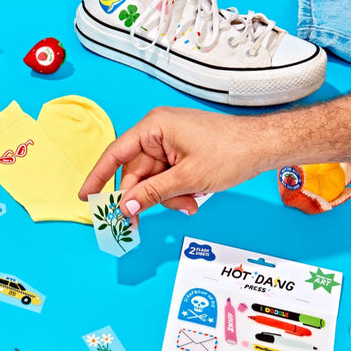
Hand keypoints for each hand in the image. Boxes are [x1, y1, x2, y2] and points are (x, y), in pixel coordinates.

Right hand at [78, 107, 271, 218]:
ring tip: (189, 204)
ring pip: (153, 180)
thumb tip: (126, 207)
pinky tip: (192, 200)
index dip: (99, 177)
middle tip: (143, 222)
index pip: (116, 154)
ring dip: (166, 198)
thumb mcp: (187, 178)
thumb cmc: (231, 151)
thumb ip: (152, 194)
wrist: (264, 146)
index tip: (86, 197)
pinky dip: (176, 192)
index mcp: (154, 127)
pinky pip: (167, 177)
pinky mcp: (181, 153)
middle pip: (136, 173)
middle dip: (147, 197)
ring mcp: (170, 143)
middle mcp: (158, 132)